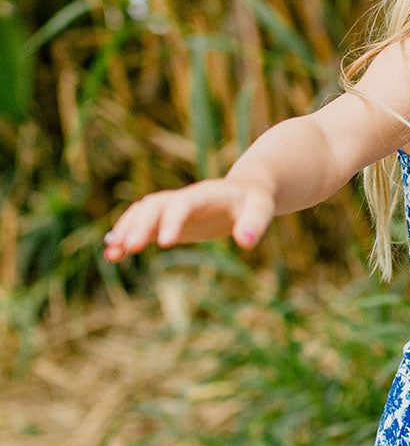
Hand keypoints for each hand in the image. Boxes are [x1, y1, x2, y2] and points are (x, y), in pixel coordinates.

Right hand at [103, 178, 275, 261]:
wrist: (244, 190)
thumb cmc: (254, 201)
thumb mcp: (261, 209)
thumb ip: (254, 223)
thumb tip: (245, 243)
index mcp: (204, 194)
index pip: (182, 203)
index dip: (172, 220)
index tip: (165, 243)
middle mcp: (183, 198)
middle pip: (154, 206)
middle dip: (140, 225)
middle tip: (128, 249)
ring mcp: (173, 208)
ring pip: (142, 213)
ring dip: (126, 230)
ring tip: (112, 254)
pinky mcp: (168, 221)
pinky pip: (142, 226)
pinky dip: (127, 237)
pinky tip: (113, 255)